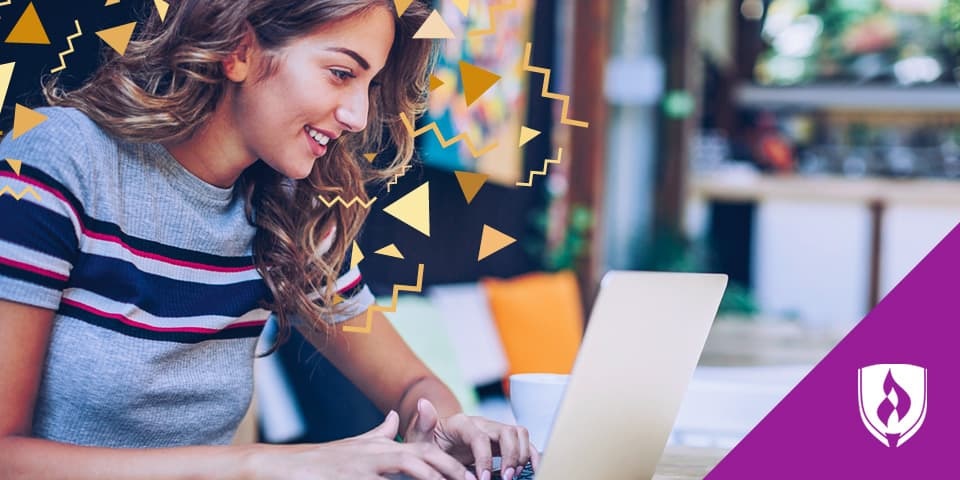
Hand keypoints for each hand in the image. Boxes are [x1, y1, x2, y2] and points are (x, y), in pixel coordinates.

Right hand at [251, 410, 477, 479]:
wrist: (291, 468)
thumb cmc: (326, 461)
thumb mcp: (357, 445)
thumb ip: (380, 432)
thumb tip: (394, 417)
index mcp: (385, 448)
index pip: (427, 453)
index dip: (451, 465)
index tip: (471, 478)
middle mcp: (380, 454)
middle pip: (425, 458)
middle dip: (451, 472)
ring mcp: (367, 467)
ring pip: (411, 468)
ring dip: (434, 478)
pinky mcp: (354, 478)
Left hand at [404, 399, 539, 479]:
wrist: (434, 441)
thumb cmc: (427, 441)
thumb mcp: (419, 436)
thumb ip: (422, 424)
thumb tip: (423, 403)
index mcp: (462, 423)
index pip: (480, 436)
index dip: (484, 458)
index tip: (482, 479)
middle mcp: (482, 423)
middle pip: (507, 431)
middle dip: (510, 457)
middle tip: (504, 479)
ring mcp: (494, 431)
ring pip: (520, 434)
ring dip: (522, 456)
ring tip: (512, 477)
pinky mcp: (502, 442)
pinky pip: (525, 443)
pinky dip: (532, 456)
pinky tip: (532, 471)